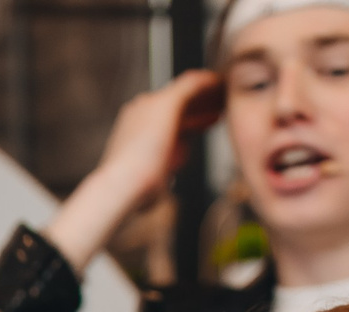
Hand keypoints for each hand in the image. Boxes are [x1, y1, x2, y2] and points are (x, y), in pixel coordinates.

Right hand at [44, 71, 222, 270]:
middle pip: (176, 103)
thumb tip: (157, 189)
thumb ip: (155, 177)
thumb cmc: (133, 192)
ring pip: (186, 91)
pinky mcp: (166, 101)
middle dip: (199, 106)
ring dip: (206, 93)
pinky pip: (193, 84)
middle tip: (219, 109)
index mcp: (135, 130)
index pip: (168, 120)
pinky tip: (221, 83)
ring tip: (226, 96)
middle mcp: (141, 111)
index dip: (191, 121)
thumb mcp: (146, 183)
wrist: (122, 185)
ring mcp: (152, 104)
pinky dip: (208, 83)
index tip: (208, 124)